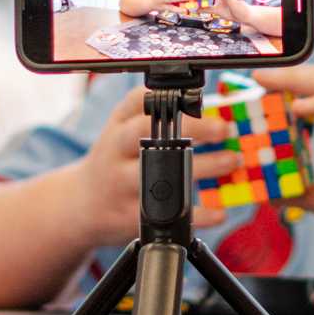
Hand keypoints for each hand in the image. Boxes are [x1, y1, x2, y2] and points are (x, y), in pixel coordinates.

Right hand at [71, 87, 238, 246]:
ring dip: (203, 167)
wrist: (81, 205)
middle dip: (190, 128)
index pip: (137, 102)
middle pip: (150, 134)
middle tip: (224, 127)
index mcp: (117, 127)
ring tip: (231, 160)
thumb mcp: (121, 133)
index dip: (169, 99)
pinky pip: (168, 214)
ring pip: (163, 175)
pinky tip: (219, 210)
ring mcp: (122, 184)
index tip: (200, 98)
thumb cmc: (114, 162)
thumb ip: (152, 118)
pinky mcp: (130, 215)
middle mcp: (116, 152)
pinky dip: (197, 214)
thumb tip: (210, 108)